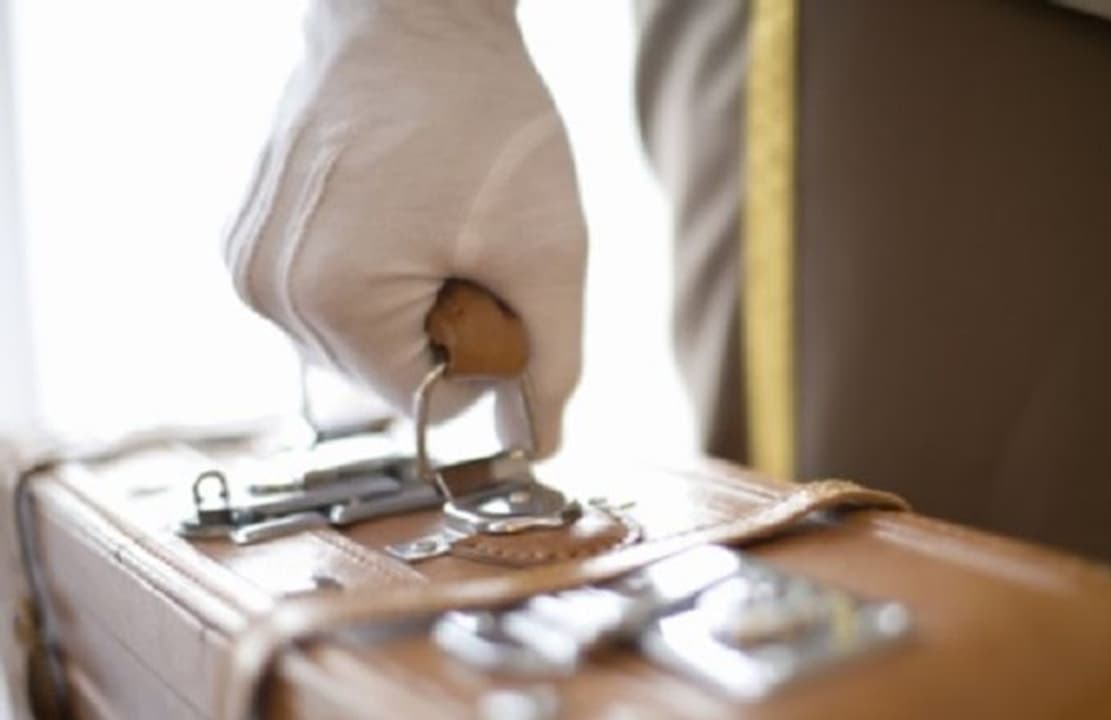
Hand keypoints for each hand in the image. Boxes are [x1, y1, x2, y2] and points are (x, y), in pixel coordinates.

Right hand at [223, 0, 586, 455]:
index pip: (428, 400)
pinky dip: (369, 277)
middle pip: (385, 376)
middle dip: (440, 327)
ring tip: (425, 218)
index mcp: (334, 302)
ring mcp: (248, 263)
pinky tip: (391, 211)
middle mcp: (269, 293)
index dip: (482, 350)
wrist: (414, 18)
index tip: (492, 273)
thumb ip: (550, 363)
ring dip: (406, 303)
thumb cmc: (485, 120)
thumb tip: (536, 445)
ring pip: (356, 343)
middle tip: (464, 239)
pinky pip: (324, 302)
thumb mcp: (547, 249)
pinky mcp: (246, 238)